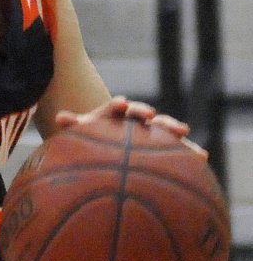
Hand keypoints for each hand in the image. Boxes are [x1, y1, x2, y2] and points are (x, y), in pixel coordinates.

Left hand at [55, 95, 205, 157]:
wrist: (109, 142)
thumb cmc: (93, 136)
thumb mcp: (82, 131)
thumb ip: (74, 124)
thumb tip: (59, 117)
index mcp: (115, 114)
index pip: (117, 108)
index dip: (119, 106)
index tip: (120, 104)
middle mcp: (135, 119)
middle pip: (143, 115)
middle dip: (147, 114)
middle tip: (151, 116)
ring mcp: (150, 131)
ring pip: (162, 128)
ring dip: (171, 128)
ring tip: (182, 130)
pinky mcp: (163, 145)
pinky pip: (176, 148)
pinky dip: (187, 151)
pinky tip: (201, 157)